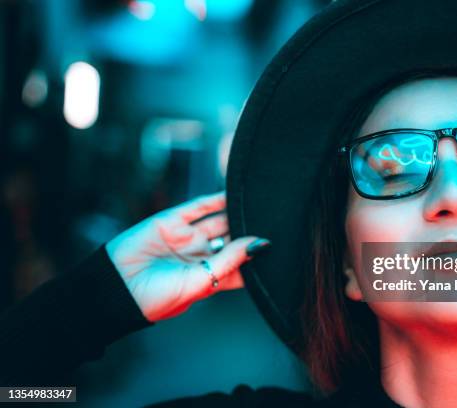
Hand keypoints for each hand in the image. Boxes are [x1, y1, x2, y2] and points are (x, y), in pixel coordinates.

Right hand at [105, 191, 269, 321]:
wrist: (116, 289)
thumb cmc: (158, 298)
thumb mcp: (201, 282)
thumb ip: (230, 261)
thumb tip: (260, 244)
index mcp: (209, 277)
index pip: (241, 263)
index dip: (257, 254)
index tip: (281, 244)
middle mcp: (199, 256)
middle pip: (232, 238)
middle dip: (249, 229)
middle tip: (275, 217)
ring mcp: (185, 238)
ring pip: (218, 220)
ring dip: (236, 212)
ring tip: (259, 201)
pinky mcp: (170, 222)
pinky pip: (198, 207)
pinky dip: (216, 198)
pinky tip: (234, 191)